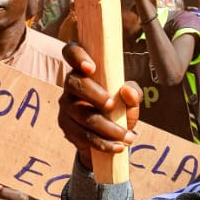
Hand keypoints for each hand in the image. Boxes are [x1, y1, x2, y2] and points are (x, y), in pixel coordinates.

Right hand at [58, 43, 140, 171]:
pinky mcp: (67, 127)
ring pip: (81, 114)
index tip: (91, 68)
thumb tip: (127, 93)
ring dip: (106, 126)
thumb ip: (133, 93)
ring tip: (126, 136)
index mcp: (83, 69)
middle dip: (94, 94)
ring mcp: (66, 107)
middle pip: (74, 83)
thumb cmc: (118, 106)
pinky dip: (103, 143)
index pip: (71, 52)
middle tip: (112, 105)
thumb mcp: (129, 99)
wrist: (107, 135)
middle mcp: (70, 85)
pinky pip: (83, 135)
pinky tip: (118, 147)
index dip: (77, 56)